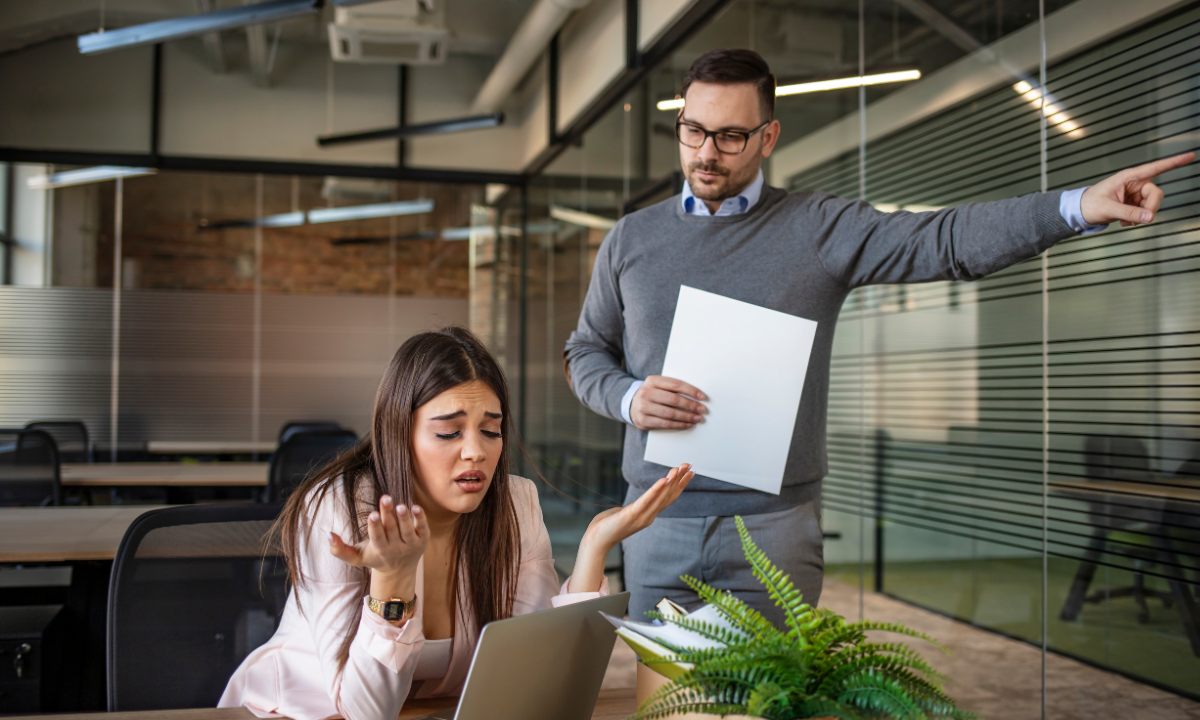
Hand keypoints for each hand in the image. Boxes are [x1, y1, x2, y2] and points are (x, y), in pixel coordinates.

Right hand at [329, 495, 428, 599]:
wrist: (399, 571)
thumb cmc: (375, 558)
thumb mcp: (356, 557)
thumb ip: (339, 549)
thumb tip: (327, 534)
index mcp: (380, 550)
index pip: (377, 538)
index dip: (375, 526)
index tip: (372, 514)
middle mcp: (396, 548)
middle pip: (392, 530)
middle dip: (388, 514)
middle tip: (385, 498)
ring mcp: (411, 544)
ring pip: (408, 530)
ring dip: (404, 517)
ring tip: (400, 505)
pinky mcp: (422, 539)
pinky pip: (423, 528)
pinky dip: (420, 518)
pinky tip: (416, 507)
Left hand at [567, 464, 694, 592]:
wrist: (596, 541)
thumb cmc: (608, 526)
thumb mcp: (626, 513)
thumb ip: (636, 507)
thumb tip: (640, 502)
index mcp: (649, 514)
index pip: (668, 498)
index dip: (680, 485)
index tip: (690, 473)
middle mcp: (649, 516)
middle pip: (668, 496)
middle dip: (679, 479)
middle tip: (689, 465)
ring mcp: (641, 517)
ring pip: (660, 497)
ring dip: (670, 482)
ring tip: (678, 469)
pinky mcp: (631, 515)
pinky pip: (646, 501)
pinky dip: (655, 490)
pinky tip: (662, 480)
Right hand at [630, 376, 707, 429]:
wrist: (632, 405)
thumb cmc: (651, 395)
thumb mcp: (658, 386)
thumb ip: (672, 387)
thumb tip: (696, 395)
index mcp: (652, 380)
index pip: (675, 384)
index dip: (690, 390)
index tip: (702, 397)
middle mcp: (646, 392)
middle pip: (673, 399)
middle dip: (690, 405)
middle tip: (701, 409)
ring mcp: (644, 407)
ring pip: (670, 413)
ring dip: (687, 417)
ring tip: (697, 418)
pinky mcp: (644, 420)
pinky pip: (665, 424)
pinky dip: (679, 425)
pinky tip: (687, 424)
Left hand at [1081, 152, 1193, 227]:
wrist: (1080, 212)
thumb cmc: (1091, 204)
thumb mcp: (1109, 209)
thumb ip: (1130, 213)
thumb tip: (1150, 217)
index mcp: (1129, 177)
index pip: (1155, 168)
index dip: (1174, 162)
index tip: (1191, 155)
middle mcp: (1135, 183)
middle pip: (1156, 194)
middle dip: (1150, 209)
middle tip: (1137, 220)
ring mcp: (1136, 194)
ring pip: (1152, 205)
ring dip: (1142, 216)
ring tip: (1125, 221)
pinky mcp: (1134, 203)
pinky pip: (1145, 212)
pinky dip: (1138, 219)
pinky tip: (1124, 222)